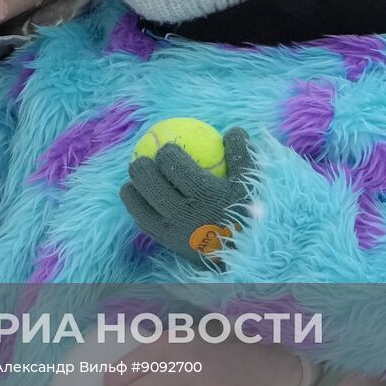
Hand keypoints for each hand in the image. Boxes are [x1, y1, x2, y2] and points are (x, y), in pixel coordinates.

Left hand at [120, 128, 254, 264]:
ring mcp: (175, 233)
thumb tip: (233, 130)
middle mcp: (186, 215)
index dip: (166, 152)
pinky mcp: (172, 247)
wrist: (254, 255)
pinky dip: (139, 214)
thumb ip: (242, 153)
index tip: (168, 148)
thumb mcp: (253, 181)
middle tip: (140, 160)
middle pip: (150, 185)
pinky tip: (139, 204)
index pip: (173, 165)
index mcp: (206, 194)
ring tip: (131, 183)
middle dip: (140, 169)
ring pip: (141, 209)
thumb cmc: (253, 212)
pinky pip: (147, 227)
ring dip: (132, 193)